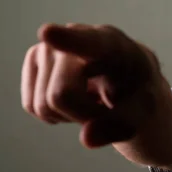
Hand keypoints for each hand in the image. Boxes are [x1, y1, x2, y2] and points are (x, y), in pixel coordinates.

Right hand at [21, 23, 163, 147]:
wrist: (131, 89)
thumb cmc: (139, 99)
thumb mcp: (139, 118)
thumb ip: (118, 128)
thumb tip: (87, 138)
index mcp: (116, 47)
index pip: (90, 43)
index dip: (68, 40)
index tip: (48, 33)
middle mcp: (80, 34)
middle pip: (61, 95)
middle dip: (82, 114)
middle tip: (105, 108)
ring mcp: (54, 44)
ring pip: (43, 104)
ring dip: (68, 115)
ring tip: (91, 101)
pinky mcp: (35, 58)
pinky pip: (31, 105)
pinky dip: (53, 114)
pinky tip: (73, 100)